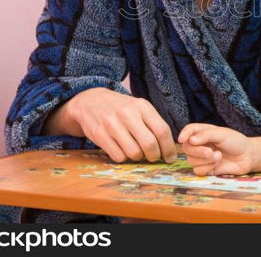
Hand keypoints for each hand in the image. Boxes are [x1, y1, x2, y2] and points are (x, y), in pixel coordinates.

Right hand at [50, 87, 176, 162]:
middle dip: (155, 156)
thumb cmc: (121, 108)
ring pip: (134, 153)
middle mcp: (128, 114)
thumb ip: (153, 123)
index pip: (162, 130)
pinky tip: (123, 150)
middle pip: (149, 144)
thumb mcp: (138, 108)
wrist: (90, 101)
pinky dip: (124, 158)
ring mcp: (112, 124)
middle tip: (154, 158)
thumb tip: (168, 148)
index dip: (168, 148)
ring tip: (137, 152)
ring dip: (138, 158)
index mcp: (142, 106)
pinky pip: (119, 156)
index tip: (170, 157)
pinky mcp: (99, 135)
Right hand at [178, 123, 252, 175]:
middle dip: (197, 151)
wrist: (247, 156)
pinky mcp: (206, 169)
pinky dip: (207, 168)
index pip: (189, 131)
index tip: (182, 139)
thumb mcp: (222, 134)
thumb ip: (206, 135)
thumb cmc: (236, 141)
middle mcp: (200, 145)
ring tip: (219, 156)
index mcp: (203, 132)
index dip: (184, 134)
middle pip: (187, 148)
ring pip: (191, 160)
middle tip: (210, 151)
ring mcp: (202, 158)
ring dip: (205, 160)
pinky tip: (217, 164)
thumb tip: (190, 140)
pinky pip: (198, 171)